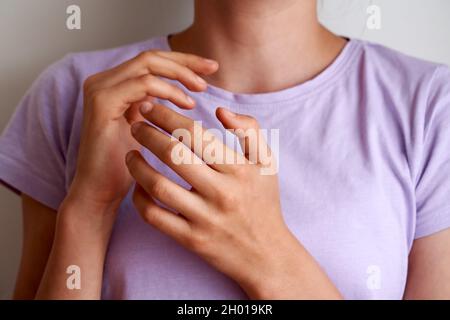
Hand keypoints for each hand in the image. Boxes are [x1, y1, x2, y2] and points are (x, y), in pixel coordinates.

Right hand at [66, 51, 218, 214]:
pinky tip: (186, 103)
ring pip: (147, 65)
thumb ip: (157, 110)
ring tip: (201, 89)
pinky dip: (167, 90)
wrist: (99, 192)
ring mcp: (100, 90)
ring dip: (179, 74)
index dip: (183, 61)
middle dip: (186, 61)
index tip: (210, 69)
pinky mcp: (102, 102)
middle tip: (212, 69)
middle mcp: (104, 82)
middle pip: (151, 57)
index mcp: (115, 86)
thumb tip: (185, 97)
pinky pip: (142, 84)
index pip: (152, 61)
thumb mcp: (146, 131)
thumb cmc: (125, 167)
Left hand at [125, 103, 329, 297]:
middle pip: (173, 155)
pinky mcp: (191, 239)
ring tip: (130, 154)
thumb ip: (250, 130)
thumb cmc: (264, 203)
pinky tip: (138, 186)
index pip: (195, 134)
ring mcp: (205, 218)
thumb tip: (220, 110)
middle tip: (135, 125)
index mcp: (238, 169)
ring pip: (159, 186)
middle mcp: (221, 192)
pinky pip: (155, 217)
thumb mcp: (268, 163)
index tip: (151, 107)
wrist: (266, 255)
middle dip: (147, 134)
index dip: (167, 116)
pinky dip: (140, 199)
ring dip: (138, 166)